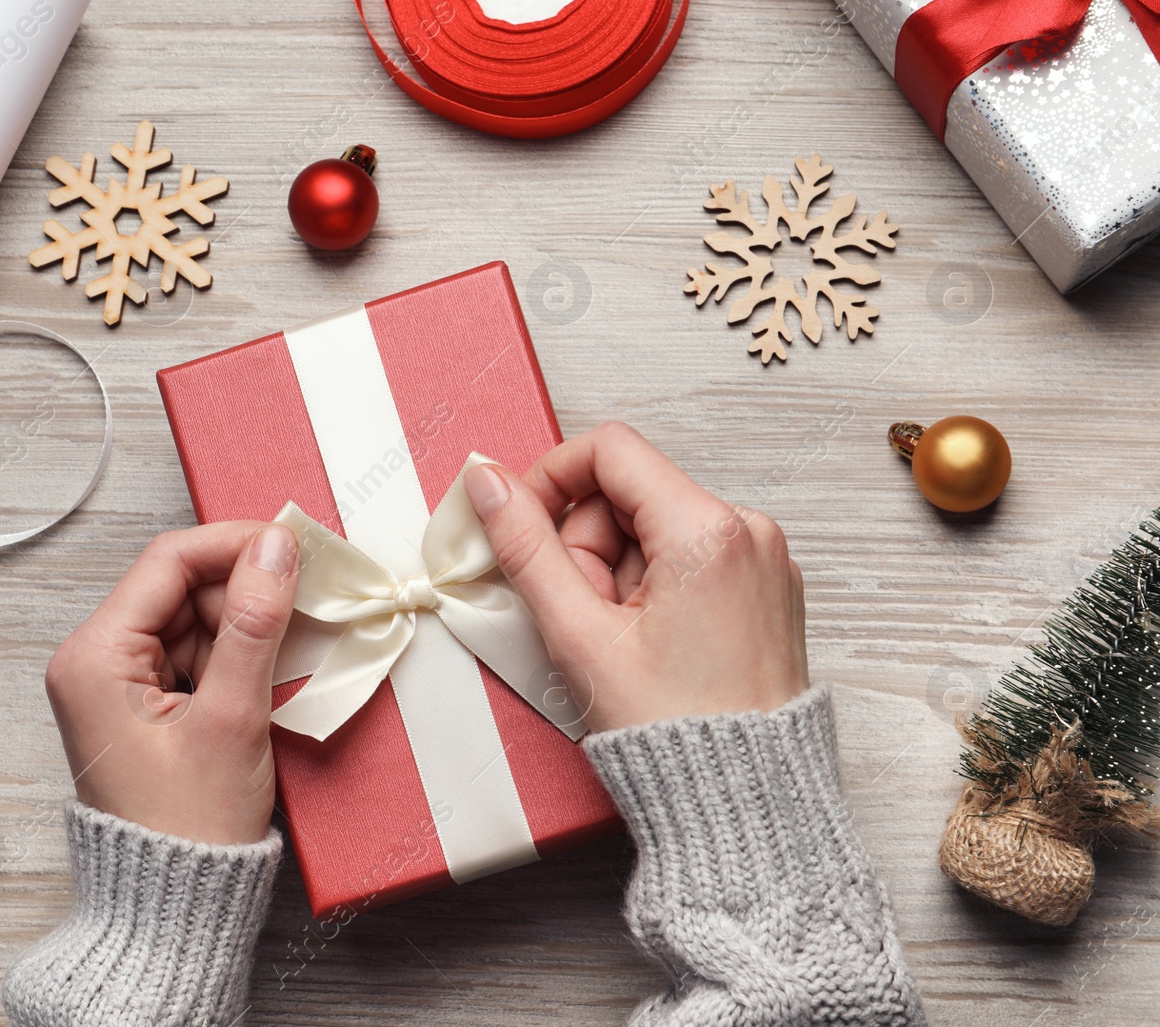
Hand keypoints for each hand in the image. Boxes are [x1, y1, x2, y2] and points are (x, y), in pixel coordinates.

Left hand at [44, 521, 298, 843]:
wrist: (173, 910)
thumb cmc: (187, 831)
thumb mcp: (232, 718)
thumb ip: (257, 624)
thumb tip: (276, 550)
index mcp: (94, 657)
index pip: (168, 561)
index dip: (235, 544)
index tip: (292, 545)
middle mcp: (95, 661)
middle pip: (183, 588)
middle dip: (247, 593)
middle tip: (307, 605)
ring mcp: (118, 685)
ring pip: (196, 620)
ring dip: (249, 629)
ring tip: (290, 657)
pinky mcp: (145, 706)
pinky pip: (197, 656)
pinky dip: (238, 659)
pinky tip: (270, 679)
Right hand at [463, 422, 806, 731]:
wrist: (745, 804)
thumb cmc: (674, 733)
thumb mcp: (579, 635)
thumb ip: (525, 548)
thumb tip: (489, 483)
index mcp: (709, 530)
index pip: (609, 450)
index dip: (551, 480)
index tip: (522, 527)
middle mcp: (749, 530)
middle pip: (630, 494)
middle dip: (587, 549)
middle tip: (584, 621)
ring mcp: (763, 560)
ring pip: (655, 530)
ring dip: (617, 576)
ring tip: (620, 645)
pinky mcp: (765, 589)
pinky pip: (688, 558)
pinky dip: (653, 591)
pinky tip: (648, 646)